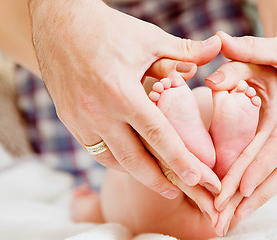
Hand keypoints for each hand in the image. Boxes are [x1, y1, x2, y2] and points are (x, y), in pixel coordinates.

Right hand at [28, 0, 221, 198]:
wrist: (58, 23)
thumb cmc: (107, 29)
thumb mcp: (149, 37)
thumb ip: (185, 50)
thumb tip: (217, 46)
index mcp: (122, 92)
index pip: (158, 136)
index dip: (180, 160)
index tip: (198, 178)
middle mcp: (98, 111)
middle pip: (134, 160)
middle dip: (158, 181)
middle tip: (178, 192)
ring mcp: (80, 118)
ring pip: (111, 159)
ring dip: (136, 173)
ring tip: (156, 180)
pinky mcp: (69, 119)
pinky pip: (94, 150)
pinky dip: (114, 159)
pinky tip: (128, 160)